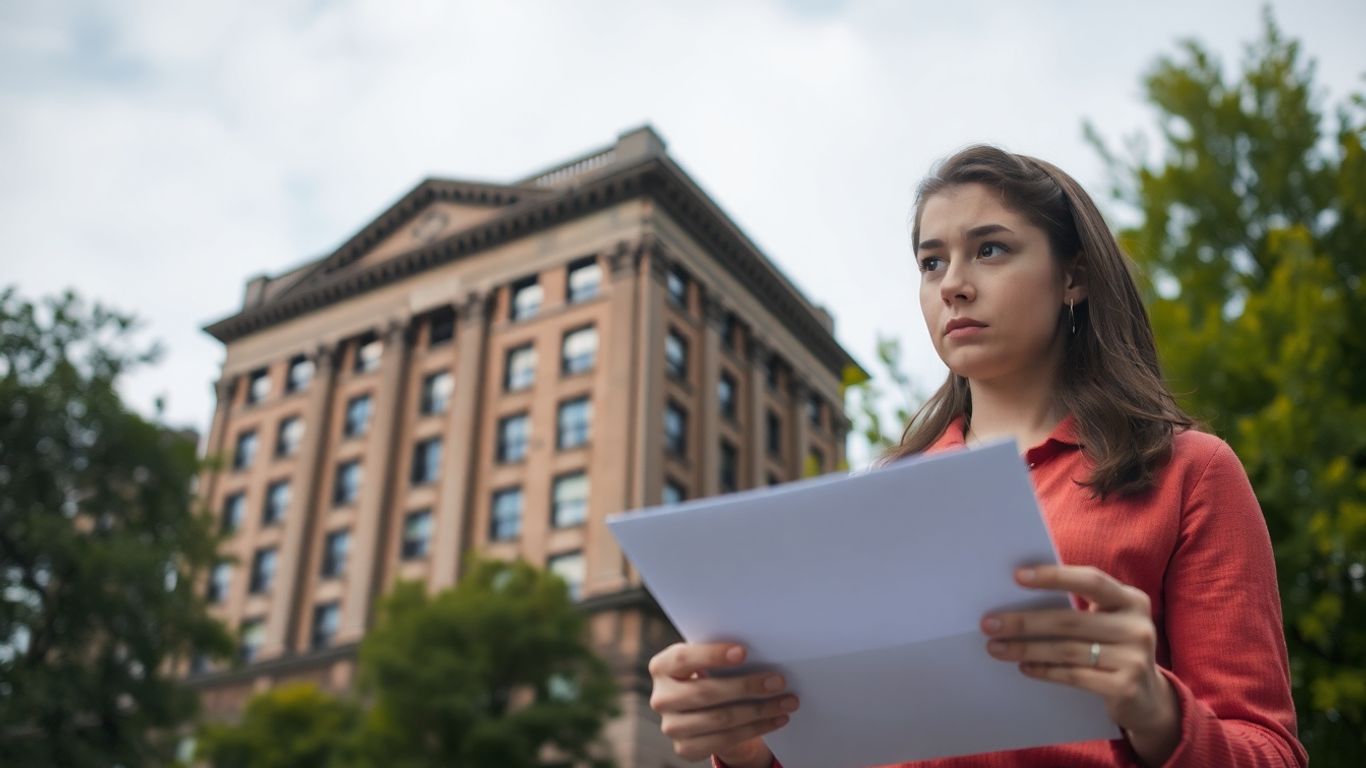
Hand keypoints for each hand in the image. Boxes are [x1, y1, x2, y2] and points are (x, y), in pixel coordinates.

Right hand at [647, 642, 796, 765]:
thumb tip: (762, 651)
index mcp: (661, 667)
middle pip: (706, 691)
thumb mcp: (708, 662)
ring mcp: (671, 726)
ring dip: (759, 710)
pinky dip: (756, 728)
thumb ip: (723, 656)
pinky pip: (726, 740)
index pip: (684, 658)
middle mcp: (660, 698)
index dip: (712, 655)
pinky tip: (776, 719)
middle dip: (747, 686)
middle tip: (778, 681)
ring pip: (720, 719)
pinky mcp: (685, 749)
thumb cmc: (711, 675)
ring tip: (787, 702)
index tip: (744, 652)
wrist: (704, 712)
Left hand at [982, 565, 1179, 764]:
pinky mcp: (1126, 686)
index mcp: (1132, 599)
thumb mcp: (1106, 622)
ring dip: (1026, 649)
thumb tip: (1016, 598)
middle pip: (1070, 620)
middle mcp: (1138, 625)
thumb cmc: (1114, 648)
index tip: (1017, 576)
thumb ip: (1078, 608)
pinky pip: (1075, 675)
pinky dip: (1045, 670)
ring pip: (1067, 650)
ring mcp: (1136, 657)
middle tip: (989, 623)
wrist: (1148, 698)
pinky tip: (1024, 667)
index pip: (1091, 580)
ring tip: (997, 648)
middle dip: (1024, 621)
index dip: (1054, 576)